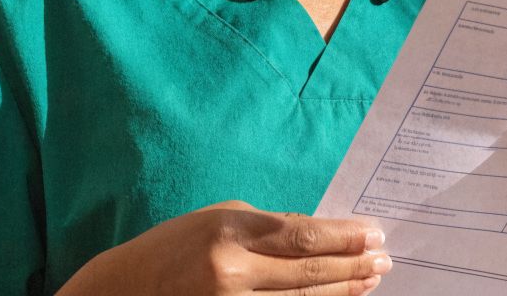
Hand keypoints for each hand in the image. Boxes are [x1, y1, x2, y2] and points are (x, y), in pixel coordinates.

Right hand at [58, 200, 390, 295]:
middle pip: (309, 272)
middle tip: (384, 260)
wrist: (123, 290)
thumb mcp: (220, 219)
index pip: (303, 236)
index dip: (344, 237)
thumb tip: (323, 233)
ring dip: (342, 292)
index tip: (374, 234)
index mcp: (230, 234)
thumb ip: (270, 227)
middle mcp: (230, 273)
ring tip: (370, 281)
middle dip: (352, 266)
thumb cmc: (175, 246)